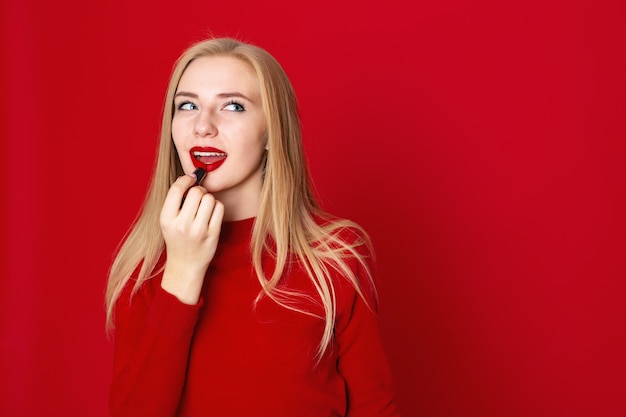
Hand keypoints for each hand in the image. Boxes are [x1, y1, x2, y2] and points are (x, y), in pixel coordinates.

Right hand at [159, 175, 223, 303]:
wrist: (185, 266)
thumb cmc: (177, 239)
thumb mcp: (168, 221)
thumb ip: (175, 201)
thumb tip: (189, 177)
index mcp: (166, 219)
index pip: (176, 189)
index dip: (185, 180)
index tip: (190, 179)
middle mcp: (181, 225)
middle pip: (196, 192)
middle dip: (199, 191)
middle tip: (198, 197)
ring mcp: (198, 230)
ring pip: (210, 198)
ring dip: (209, 199)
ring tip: (204, 208)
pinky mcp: (213, 234)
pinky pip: (219, 208)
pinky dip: (217, 207)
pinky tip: (211, 214)